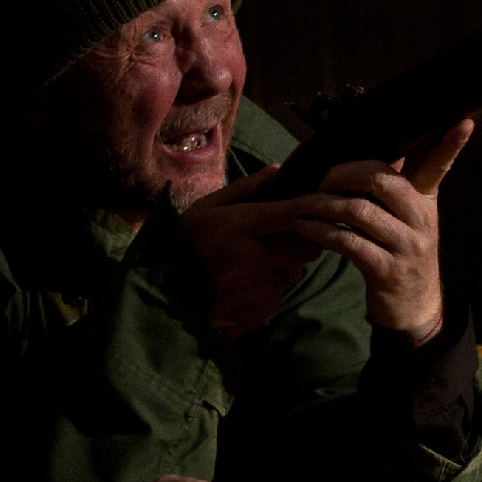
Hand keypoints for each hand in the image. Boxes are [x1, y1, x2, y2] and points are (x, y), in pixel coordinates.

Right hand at [181, 164, 322, 335]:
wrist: (164, 296)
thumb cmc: (185, 244)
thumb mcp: (206, 208)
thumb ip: (245, 188)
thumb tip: (278, 170)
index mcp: (242, 227)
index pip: (294, 212)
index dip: (313, 208)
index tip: (317, 206)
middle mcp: (256, 259)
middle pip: (308, 247)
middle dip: (303, 241)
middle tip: (285, 238)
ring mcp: (260, 289)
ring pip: (293, 272)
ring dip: (281, 267)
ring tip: (249, 266)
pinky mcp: (261, 312)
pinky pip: (277, 295)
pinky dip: (267, 289)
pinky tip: (242, 286)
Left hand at [285, 118, 473, 342]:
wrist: (413, 307)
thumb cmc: (402, 253)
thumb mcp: (409, 219)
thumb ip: (397, 186)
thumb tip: (385, 145)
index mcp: (426, 201)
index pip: (439, 166)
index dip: (451, 144)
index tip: (464, 120)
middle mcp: (421, 220)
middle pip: (382, 180)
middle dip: (344, 173)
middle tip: (323, 180)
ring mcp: (407, 246)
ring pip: (359, 211)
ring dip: (322, 205)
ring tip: (300, 205)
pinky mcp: (387, 271)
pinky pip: (347, 242)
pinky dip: (320, 231)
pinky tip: (304, 227)